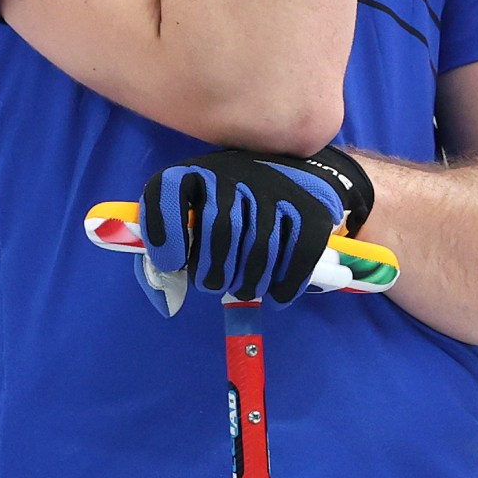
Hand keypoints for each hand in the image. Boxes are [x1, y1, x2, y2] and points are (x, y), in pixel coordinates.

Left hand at [139, 146, 371, 308]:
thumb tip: (167, 304)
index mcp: (196, 173)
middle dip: (213, 272)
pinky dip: (285, 284)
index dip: (165, 231)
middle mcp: (235, 173)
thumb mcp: (191, 218)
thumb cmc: (229, 209)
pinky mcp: (312, 209)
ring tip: (243, 290)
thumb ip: (166, 259)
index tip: (174, 264)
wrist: (296, 176)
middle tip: (214, 286)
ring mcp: (277, 189)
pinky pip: (299, 253)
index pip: (169, 188)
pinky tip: (275, 294)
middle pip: (222, 228)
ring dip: (248, 283)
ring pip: (261, 246)